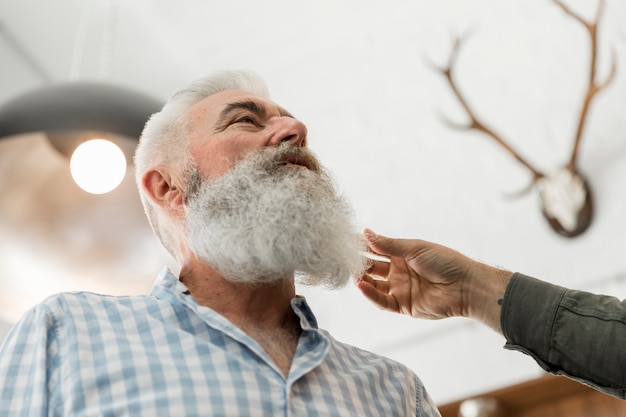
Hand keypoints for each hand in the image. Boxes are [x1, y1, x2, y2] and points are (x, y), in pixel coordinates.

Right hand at [357, 229, 510, 330]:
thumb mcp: (414, 248)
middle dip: (358, 263)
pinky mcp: (403, 306)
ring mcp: (400, 289)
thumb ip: (388, 244)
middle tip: (342, 258)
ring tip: (350, 273)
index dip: (362, 245)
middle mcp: (398, 272)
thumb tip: (365, 233)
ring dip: (361, 279)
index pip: (376, 249)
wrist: (465, 285)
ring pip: (374, 285)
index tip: (345, 239)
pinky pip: (382, 301)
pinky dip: (371, 295)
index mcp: (402, 255)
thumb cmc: (444, 261)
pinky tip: (361, 286)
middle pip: (372, 267)